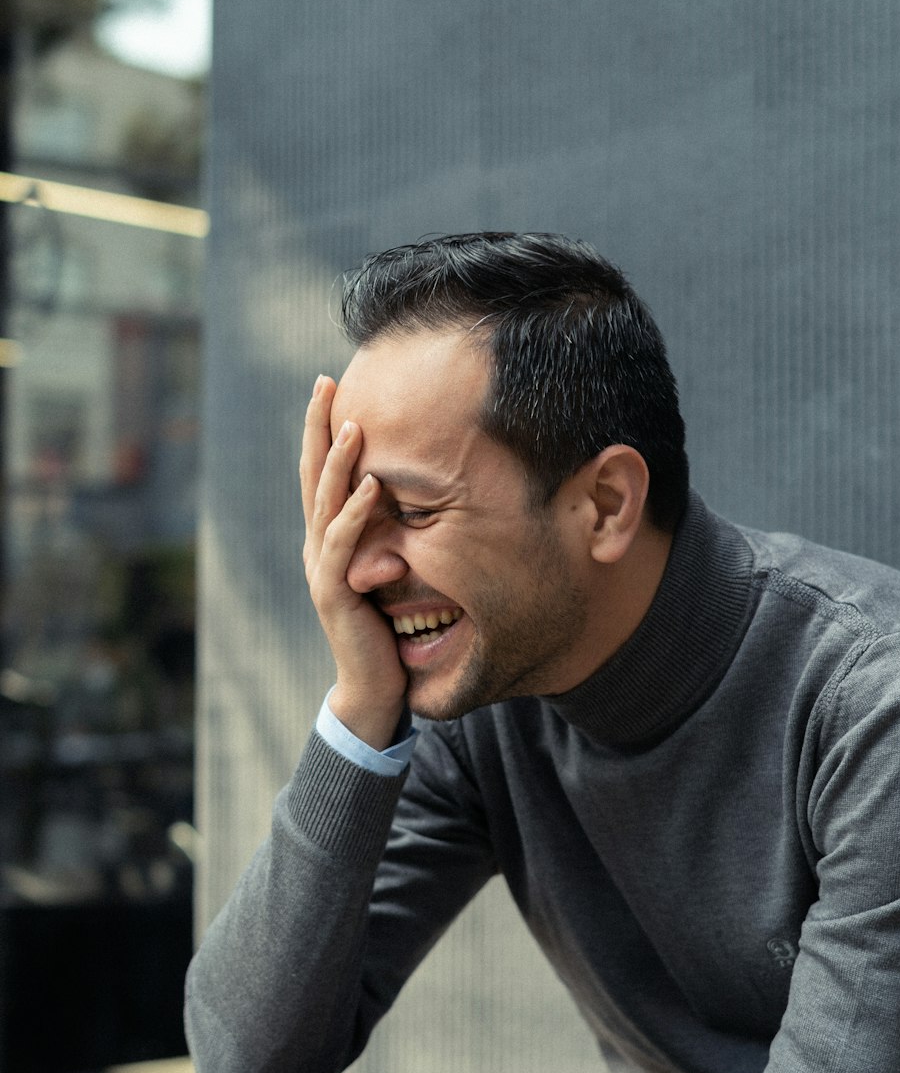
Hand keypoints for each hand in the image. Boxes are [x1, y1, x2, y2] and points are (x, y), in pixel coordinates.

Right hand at [301, 376, 406, 748]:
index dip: (322, 430)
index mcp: (328, 538)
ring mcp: (321, 568)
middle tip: (325, 384)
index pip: (321, 473)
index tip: (331, 388)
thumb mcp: (389, 571)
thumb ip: (391, 537)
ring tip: (354, 424)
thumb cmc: (387, 630)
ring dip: (338, 462)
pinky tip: (371, 486)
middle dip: (318, 428)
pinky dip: (355, 513)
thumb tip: (414, 497)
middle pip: (312, 475)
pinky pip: (343, 545)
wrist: (374, 688)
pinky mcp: (334, 592)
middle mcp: (317, 546)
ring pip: (324, 503)